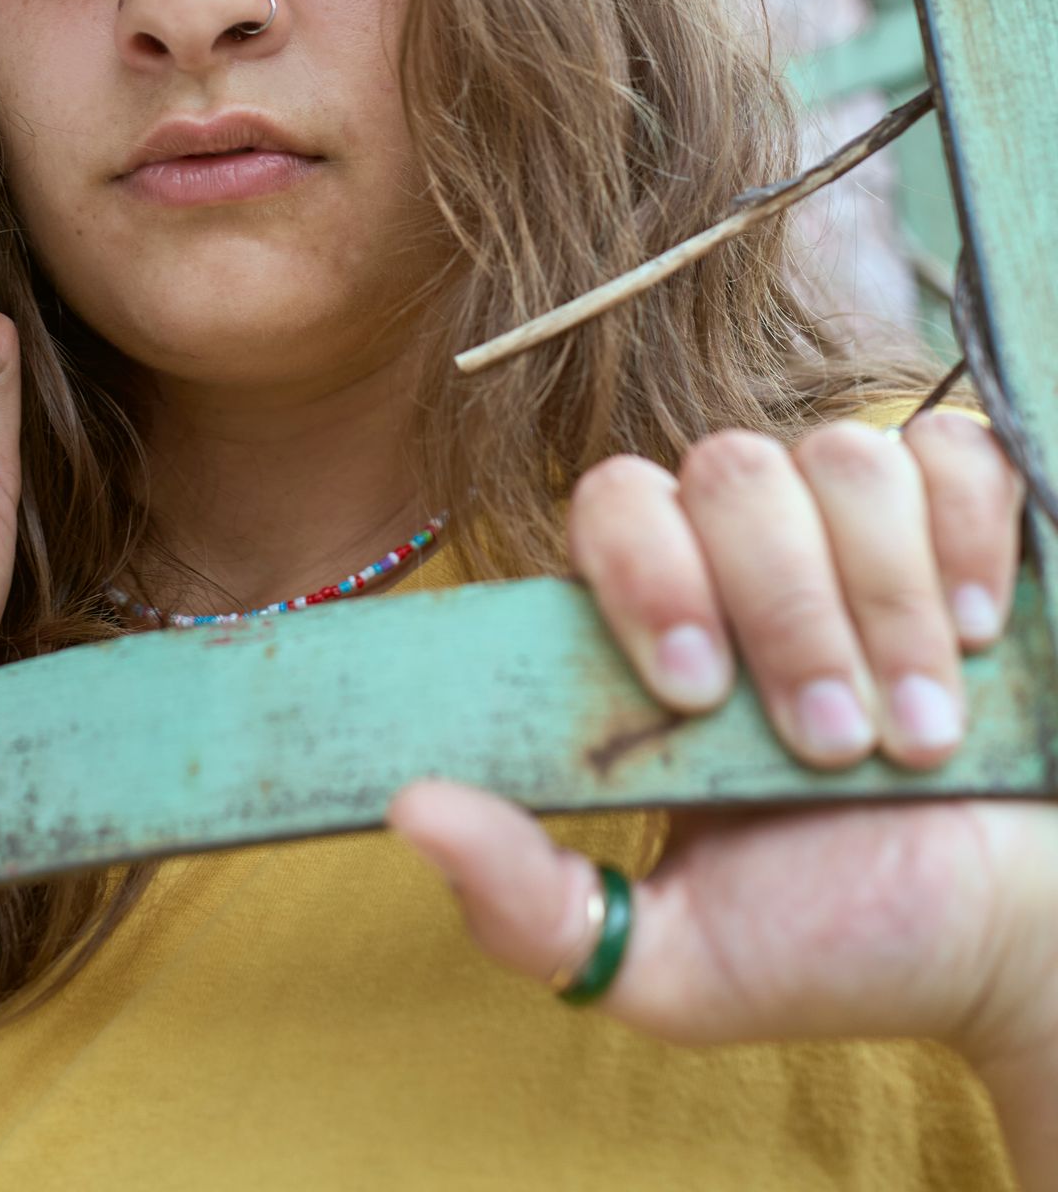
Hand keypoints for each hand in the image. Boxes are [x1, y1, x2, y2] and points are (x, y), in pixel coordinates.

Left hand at [388, 416, 1057, 1077]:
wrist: (1012, 948)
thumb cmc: (839, 942)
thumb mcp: (670, 959)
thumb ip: (531, 903)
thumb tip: (411, 809)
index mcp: (663, 620)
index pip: (615, 503)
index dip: (649, 573)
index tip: (698, 694)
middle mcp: (753, 550)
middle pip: (731, 470)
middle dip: (785, 613)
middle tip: (830, 747)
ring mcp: (862, 525)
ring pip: (846, 458)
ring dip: (886, 604)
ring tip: (916, 734)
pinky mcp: (972, 520)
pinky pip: (957, 449)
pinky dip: (968, 533)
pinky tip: (981, 632)